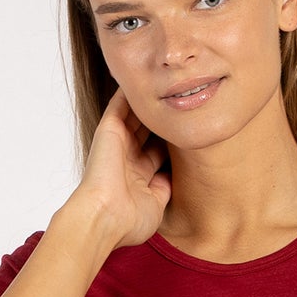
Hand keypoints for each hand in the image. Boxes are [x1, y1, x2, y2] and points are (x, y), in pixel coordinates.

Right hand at [68, 86, 171, 249]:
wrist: (105, 217)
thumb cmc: (129, 220)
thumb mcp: (156, 206)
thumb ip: (165, 188)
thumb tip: (173, 177)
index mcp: (138, 176)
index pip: (159, 152)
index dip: (174, 141)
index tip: (191, 129)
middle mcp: (128, 157)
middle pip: (151, 131)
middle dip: (166, 119)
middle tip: (185, 98)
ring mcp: (118, 142)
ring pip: (138, 115)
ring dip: (151, 101)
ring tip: (170, 81)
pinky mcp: (109, 130)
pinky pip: (121, 103)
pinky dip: (131, 91)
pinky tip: (146, 76)